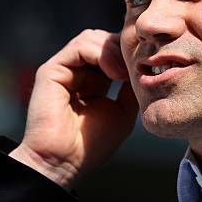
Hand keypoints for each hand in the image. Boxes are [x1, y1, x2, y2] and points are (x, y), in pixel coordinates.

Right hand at [9, 29, 137, 189]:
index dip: (130, 54)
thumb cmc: (92, 145)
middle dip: (124, 48)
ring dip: (114, 50)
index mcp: (94, 81)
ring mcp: (64, 69)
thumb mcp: (123, 111)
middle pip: (104, 39)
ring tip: (124, 73)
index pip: (114, 51)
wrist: (65, 163)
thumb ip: (131, 87)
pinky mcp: (52, 70)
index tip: (148, 67)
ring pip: (92, 38)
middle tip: (139, 66)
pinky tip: (113, 72)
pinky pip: (79, 46)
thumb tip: (144, 66)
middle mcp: (78, 72)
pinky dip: (100, 53)